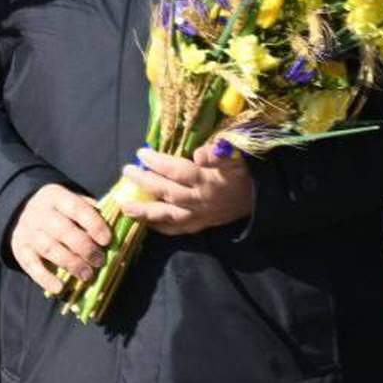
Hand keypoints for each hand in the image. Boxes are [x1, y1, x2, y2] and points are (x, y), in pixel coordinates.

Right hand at [10, 183, 111, 294]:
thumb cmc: (61, 213)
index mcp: (55, 196)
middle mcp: (39, 211)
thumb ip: (94, 214)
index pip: (76, 207)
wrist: (24, 214)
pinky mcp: (19, 249)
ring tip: (87, 275)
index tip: (107, 240)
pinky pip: (31, 265)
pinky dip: (45, 278)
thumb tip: (120, 229)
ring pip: (49, 247)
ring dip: (71, 263)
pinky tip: (60, 287)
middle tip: (99, 261)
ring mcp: (27, 231)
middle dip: (84, 247)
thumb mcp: (74, 204)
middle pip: (62, 229)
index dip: (93, 224)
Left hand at [117, 142, 253, 234]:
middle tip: (126, 170)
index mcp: (208, 181)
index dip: (158, 162)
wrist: (260, 198)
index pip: (179, 172)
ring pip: (168, 215)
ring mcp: (200, 215)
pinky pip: (177, 229)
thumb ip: (220, 153)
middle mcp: (201, 200)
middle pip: (168, 192)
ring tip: (123, 204)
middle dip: (145, 182)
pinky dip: (159, 227)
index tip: (140, 153)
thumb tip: (201, 152)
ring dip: (144, 210)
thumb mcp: (236, 157)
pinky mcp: (201, 225)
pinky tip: (142, 221)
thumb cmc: (241, 172)